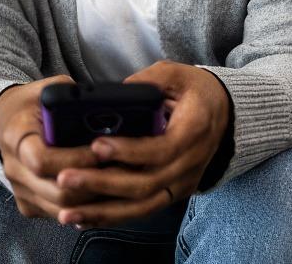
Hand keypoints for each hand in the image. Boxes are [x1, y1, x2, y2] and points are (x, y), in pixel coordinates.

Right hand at [0, 75, 106, 222]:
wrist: (3, 121)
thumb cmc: (31, 103)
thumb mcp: (48, 90)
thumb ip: (71, 98)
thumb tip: (104, 107)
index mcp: (17, 136)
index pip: (42, 160)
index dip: (75, 158)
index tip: (100, 149)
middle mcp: (13, 168)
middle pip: (55, 191)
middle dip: (91, 183)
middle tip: (119, 170)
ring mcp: (19, 189)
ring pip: (59, 208)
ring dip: (91, 200)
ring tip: (116, 182)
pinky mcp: (27, 203)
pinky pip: (56, 214)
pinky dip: (81, 208)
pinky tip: (101, 193)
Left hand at [53, 60, 231, 228]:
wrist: (225, 112)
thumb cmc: (196, 90)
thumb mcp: (176, 74)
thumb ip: (147, 80)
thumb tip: (114, 93)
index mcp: (194, 130)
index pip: (161, 149)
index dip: (128, 151)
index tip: (96, 145)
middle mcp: (191, 163)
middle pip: (146, 184)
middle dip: (103, 184)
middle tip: (65, 177)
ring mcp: (184, 182)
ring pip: (142, 205)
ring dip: (103, 211)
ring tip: (67, 212)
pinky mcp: (174, 192)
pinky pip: (143, 210)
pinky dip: (113, 217)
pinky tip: (84, 219)